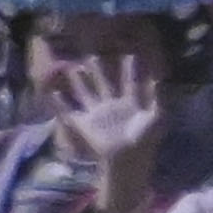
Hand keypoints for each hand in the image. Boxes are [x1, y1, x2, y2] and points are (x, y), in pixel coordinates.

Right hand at [53, 59, 167, 194]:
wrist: (128, 157)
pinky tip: (53, 93)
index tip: (129, 55)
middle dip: (99, 71)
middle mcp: (112, 107)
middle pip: (104, 85)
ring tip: (72, 68)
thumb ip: (158, 97)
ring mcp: (97, 115)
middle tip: (91, 56)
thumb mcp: (157, 116)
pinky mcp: (84, 124)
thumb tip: (159, 78)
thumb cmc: (145, 139)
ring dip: (79, 82)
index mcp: (130, 106)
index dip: (130, 71)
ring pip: (86, 93)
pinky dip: (60, 104)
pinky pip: (69, 112)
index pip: (130, 84)